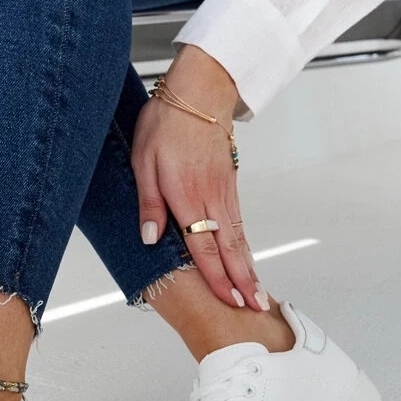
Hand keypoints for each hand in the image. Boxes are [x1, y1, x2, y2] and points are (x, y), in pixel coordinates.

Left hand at [132, 45, 266, 310]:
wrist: (199, 92)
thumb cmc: (168, 124)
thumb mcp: (143, 162)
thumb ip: (149, 204)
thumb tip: (151, 239)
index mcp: (188, 197)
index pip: (205, 247)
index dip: (217, 278)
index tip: (229, 301)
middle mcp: (212, 199)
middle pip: (231, 249)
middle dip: (243, 282)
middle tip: (256, 308)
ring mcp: (224, 193)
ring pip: (239, 239)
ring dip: (248, 269)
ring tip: (257, 294)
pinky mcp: (229, 187)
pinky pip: (238, 224)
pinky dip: (245, 248)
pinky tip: (246, 261)